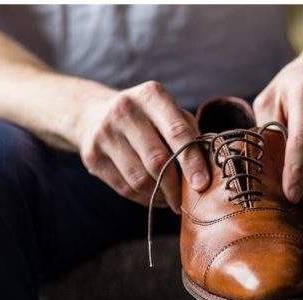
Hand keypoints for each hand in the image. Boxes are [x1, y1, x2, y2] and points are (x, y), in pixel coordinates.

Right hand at [76, 81, 209, 212]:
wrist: (92, 113)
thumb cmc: (147, 117)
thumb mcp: (168, 112)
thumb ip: (190, 134)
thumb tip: (210, 170)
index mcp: (151, 95)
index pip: (177, 132)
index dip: (192, 161)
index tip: (203, 184)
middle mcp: (125, 110)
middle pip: (157, 160)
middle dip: (176, 186)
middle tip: (187, 201)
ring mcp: (104, 133)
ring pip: (140, 179)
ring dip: (160, 196)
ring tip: (171, 199)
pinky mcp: (92, 156)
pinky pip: (124, 188)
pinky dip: (143, 199)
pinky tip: (153, 197)